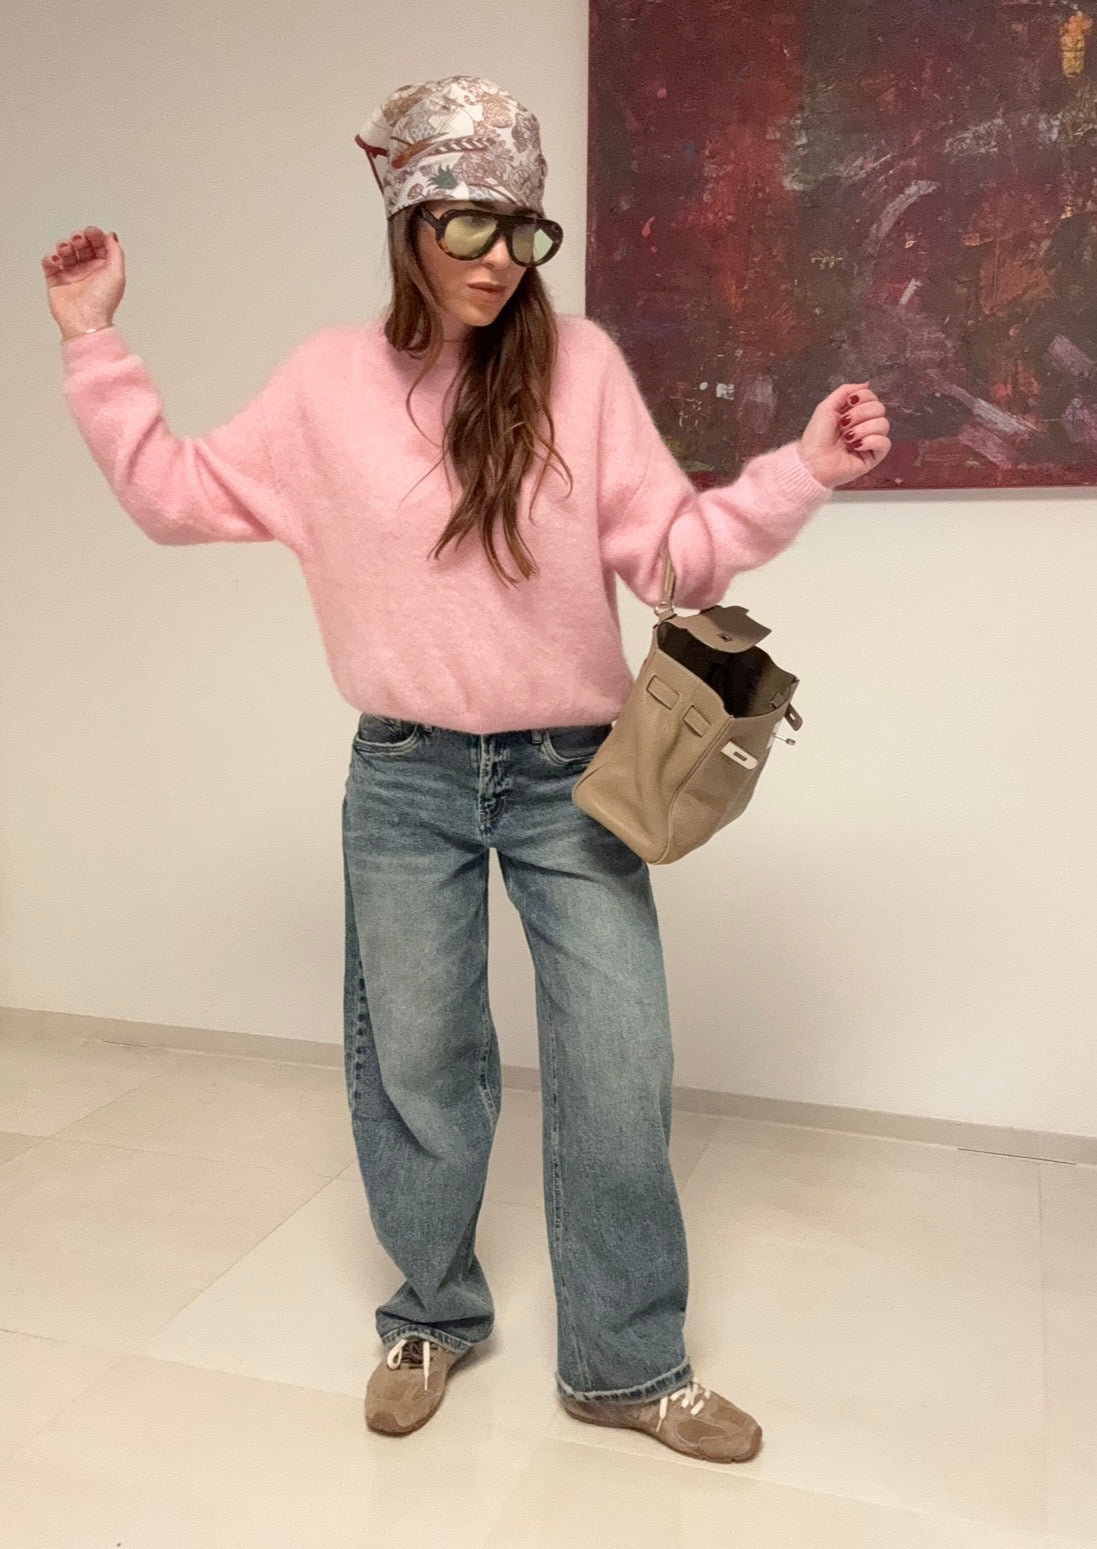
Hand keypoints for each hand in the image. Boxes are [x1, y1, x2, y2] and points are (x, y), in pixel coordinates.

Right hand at [41, 225, 124, 339]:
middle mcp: (87, 270)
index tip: (91, 232)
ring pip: (65, 251)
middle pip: (81, 246)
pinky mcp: (55, 280)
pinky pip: (49, 263)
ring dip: (64, 246)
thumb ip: (116, 252)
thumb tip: (111, 236)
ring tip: (65, 251)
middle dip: (78, 239)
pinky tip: (56, 261)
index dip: (94, 235)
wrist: (84, 320)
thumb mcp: (117, 274)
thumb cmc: (102, 301)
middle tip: (78, 241)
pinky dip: (50, 258)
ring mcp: (70, 274)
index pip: (98, 245)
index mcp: (103, 268)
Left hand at [797, 382, 890, 488]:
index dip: (863, 397)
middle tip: (844, 423)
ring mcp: (870, 441)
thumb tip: (866, 384)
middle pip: (879, 408)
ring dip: (863, 428)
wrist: (813, 461)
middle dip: (860, 413)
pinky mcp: (873, 456)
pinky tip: (857, 446)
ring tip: (848, 438)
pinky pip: (885, 442)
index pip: (872, 397)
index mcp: (854, 414)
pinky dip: (871, 441)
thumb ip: (845, 391)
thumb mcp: (827, 406)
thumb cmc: (816, 437)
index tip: (849, 404)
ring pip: (884, 424)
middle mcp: (864, 426)